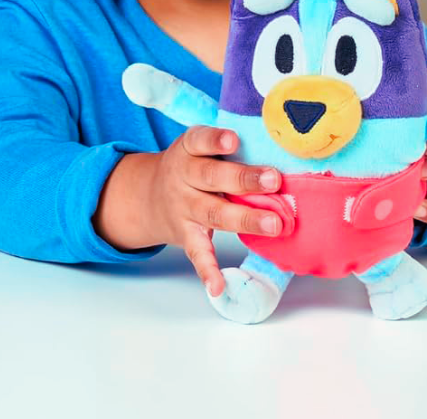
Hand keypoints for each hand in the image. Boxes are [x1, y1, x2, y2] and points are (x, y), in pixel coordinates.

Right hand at [95, 127, 283, 297]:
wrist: (147, 196)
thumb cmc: (191, 167)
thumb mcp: (198, 150)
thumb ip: (228, 152)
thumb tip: (279, 150)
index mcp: (187, 150)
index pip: (199, 141)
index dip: (215, 140)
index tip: (234, 140)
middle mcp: (182, 178)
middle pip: (211, 177)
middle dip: (243, 179)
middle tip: (273, 179)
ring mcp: (183, 208)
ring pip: (213, 213)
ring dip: (245, 218)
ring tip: (274, 224)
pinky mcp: (186, 235)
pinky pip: (197, 252)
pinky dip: (207, 270)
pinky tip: (218, 286)